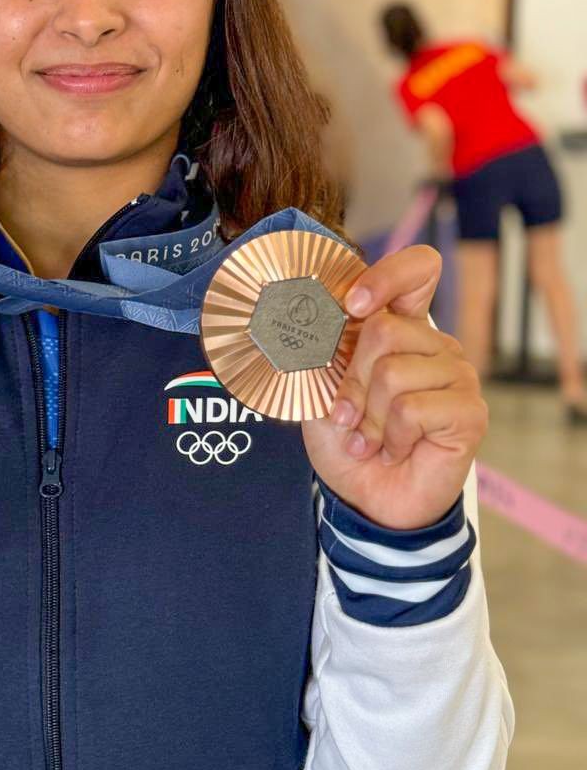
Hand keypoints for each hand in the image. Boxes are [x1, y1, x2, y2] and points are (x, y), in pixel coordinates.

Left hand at [301, 245, 487, 528]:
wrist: (366, 498)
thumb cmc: (348, 442)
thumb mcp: (321, 391)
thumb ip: (323, 353)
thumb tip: (299, 323)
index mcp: (405, 329)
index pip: (418, 271)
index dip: (387, 275)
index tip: (351, 304)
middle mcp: (436, 346)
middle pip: (385, 329)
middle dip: (352, 380)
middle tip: (349, 415)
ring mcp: (457, 377)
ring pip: (393, 372)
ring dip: (367, 417)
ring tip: (370, 439)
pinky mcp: (469, 413)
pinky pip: (412, 409)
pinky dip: (389, 437)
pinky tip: (392, 450)